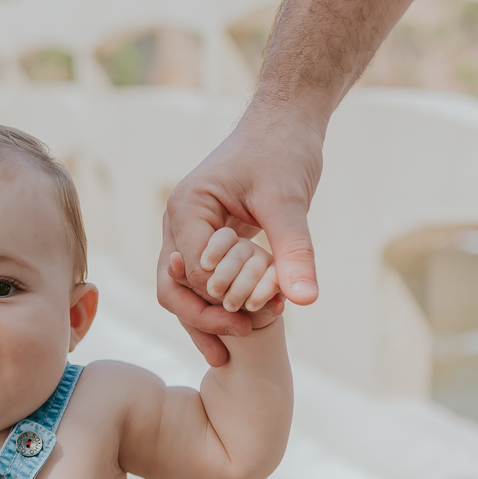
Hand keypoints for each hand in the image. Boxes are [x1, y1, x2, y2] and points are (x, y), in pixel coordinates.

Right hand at [158, 98, 323, 364]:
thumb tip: (304, 299)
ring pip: (183, 291)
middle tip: (233, 348)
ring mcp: (189, 234)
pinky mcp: (208, 242)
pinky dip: (220, 306)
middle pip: (172, 288)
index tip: (254, 319)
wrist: (286, 124)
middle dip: (201, 320)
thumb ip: (294, 249)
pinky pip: (205, 283)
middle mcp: (178, 224)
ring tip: (230, 355)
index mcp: (187, 208)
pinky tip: (245, 329)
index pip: (190, 271)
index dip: (219, 299)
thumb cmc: (283, 151)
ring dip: (206, 320)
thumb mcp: (289, 200)